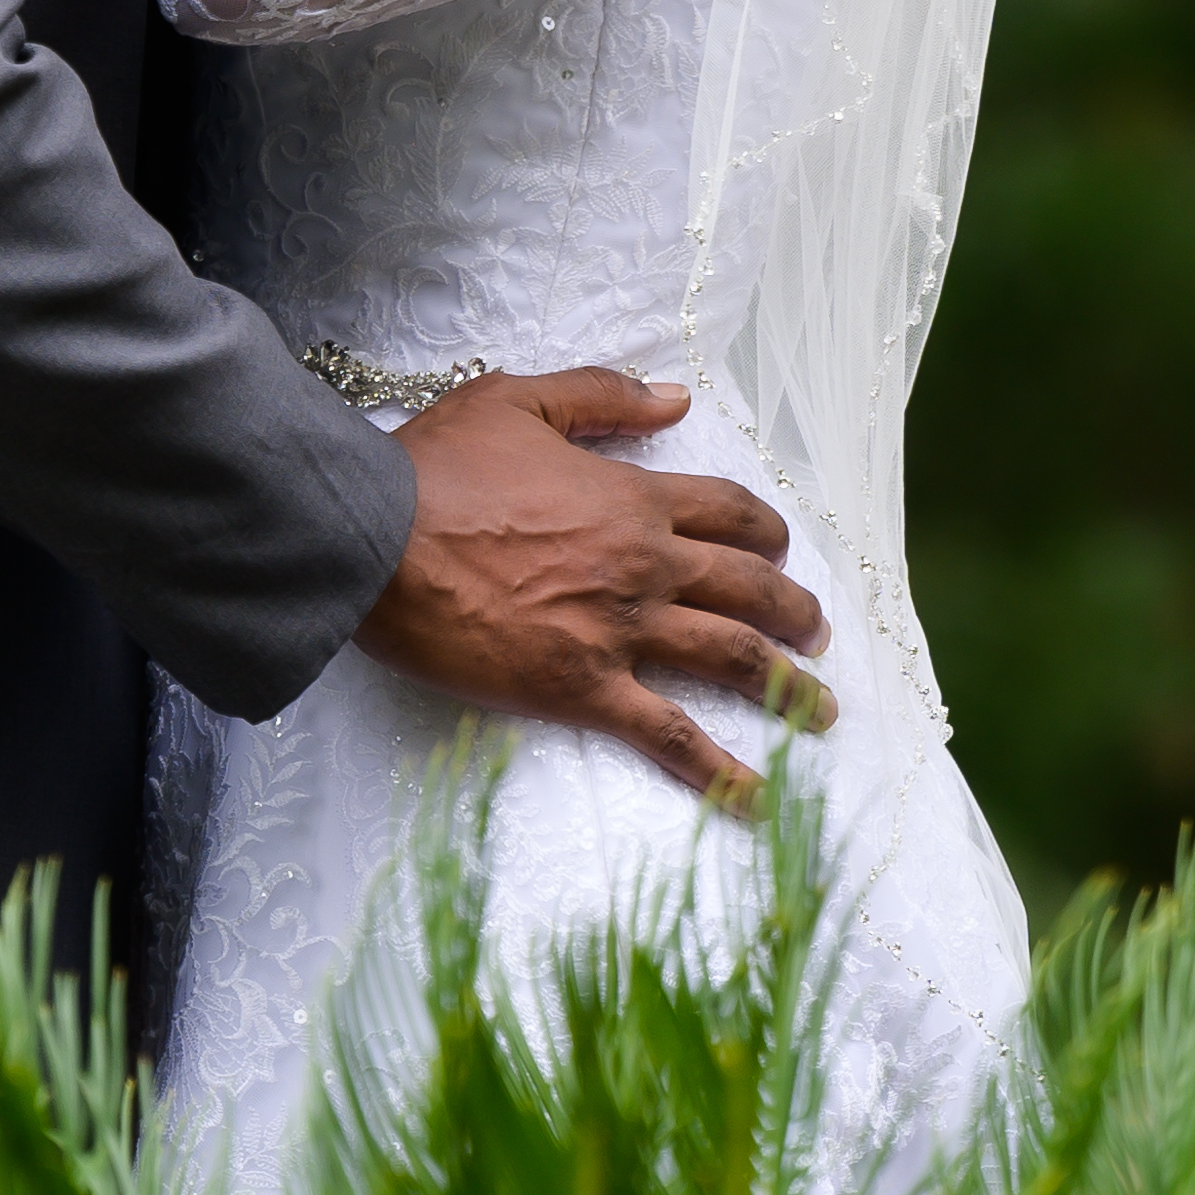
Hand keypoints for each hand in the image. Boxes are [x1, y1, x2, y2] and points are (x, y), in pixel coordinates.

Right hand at [363, 370, 834, 813]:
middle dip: (796, 613)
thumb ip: (602, 397)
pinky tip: (759, 798)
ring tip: (820, 712)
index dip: (767, 533)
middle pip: (750, 589)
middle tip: (818, 634)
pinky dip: (720, 771)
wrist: (373, 537)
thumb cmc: (435, 468)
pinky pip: (667, 735)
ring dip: (788, 687)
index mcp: (633, 499)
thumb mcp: (518, 400)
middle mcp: (643, 566)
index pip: (730, 514)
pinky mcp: (581, 689)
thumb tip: (674, 400)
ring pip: (731, 659)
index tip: (782, 552)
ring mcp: (618, 631)